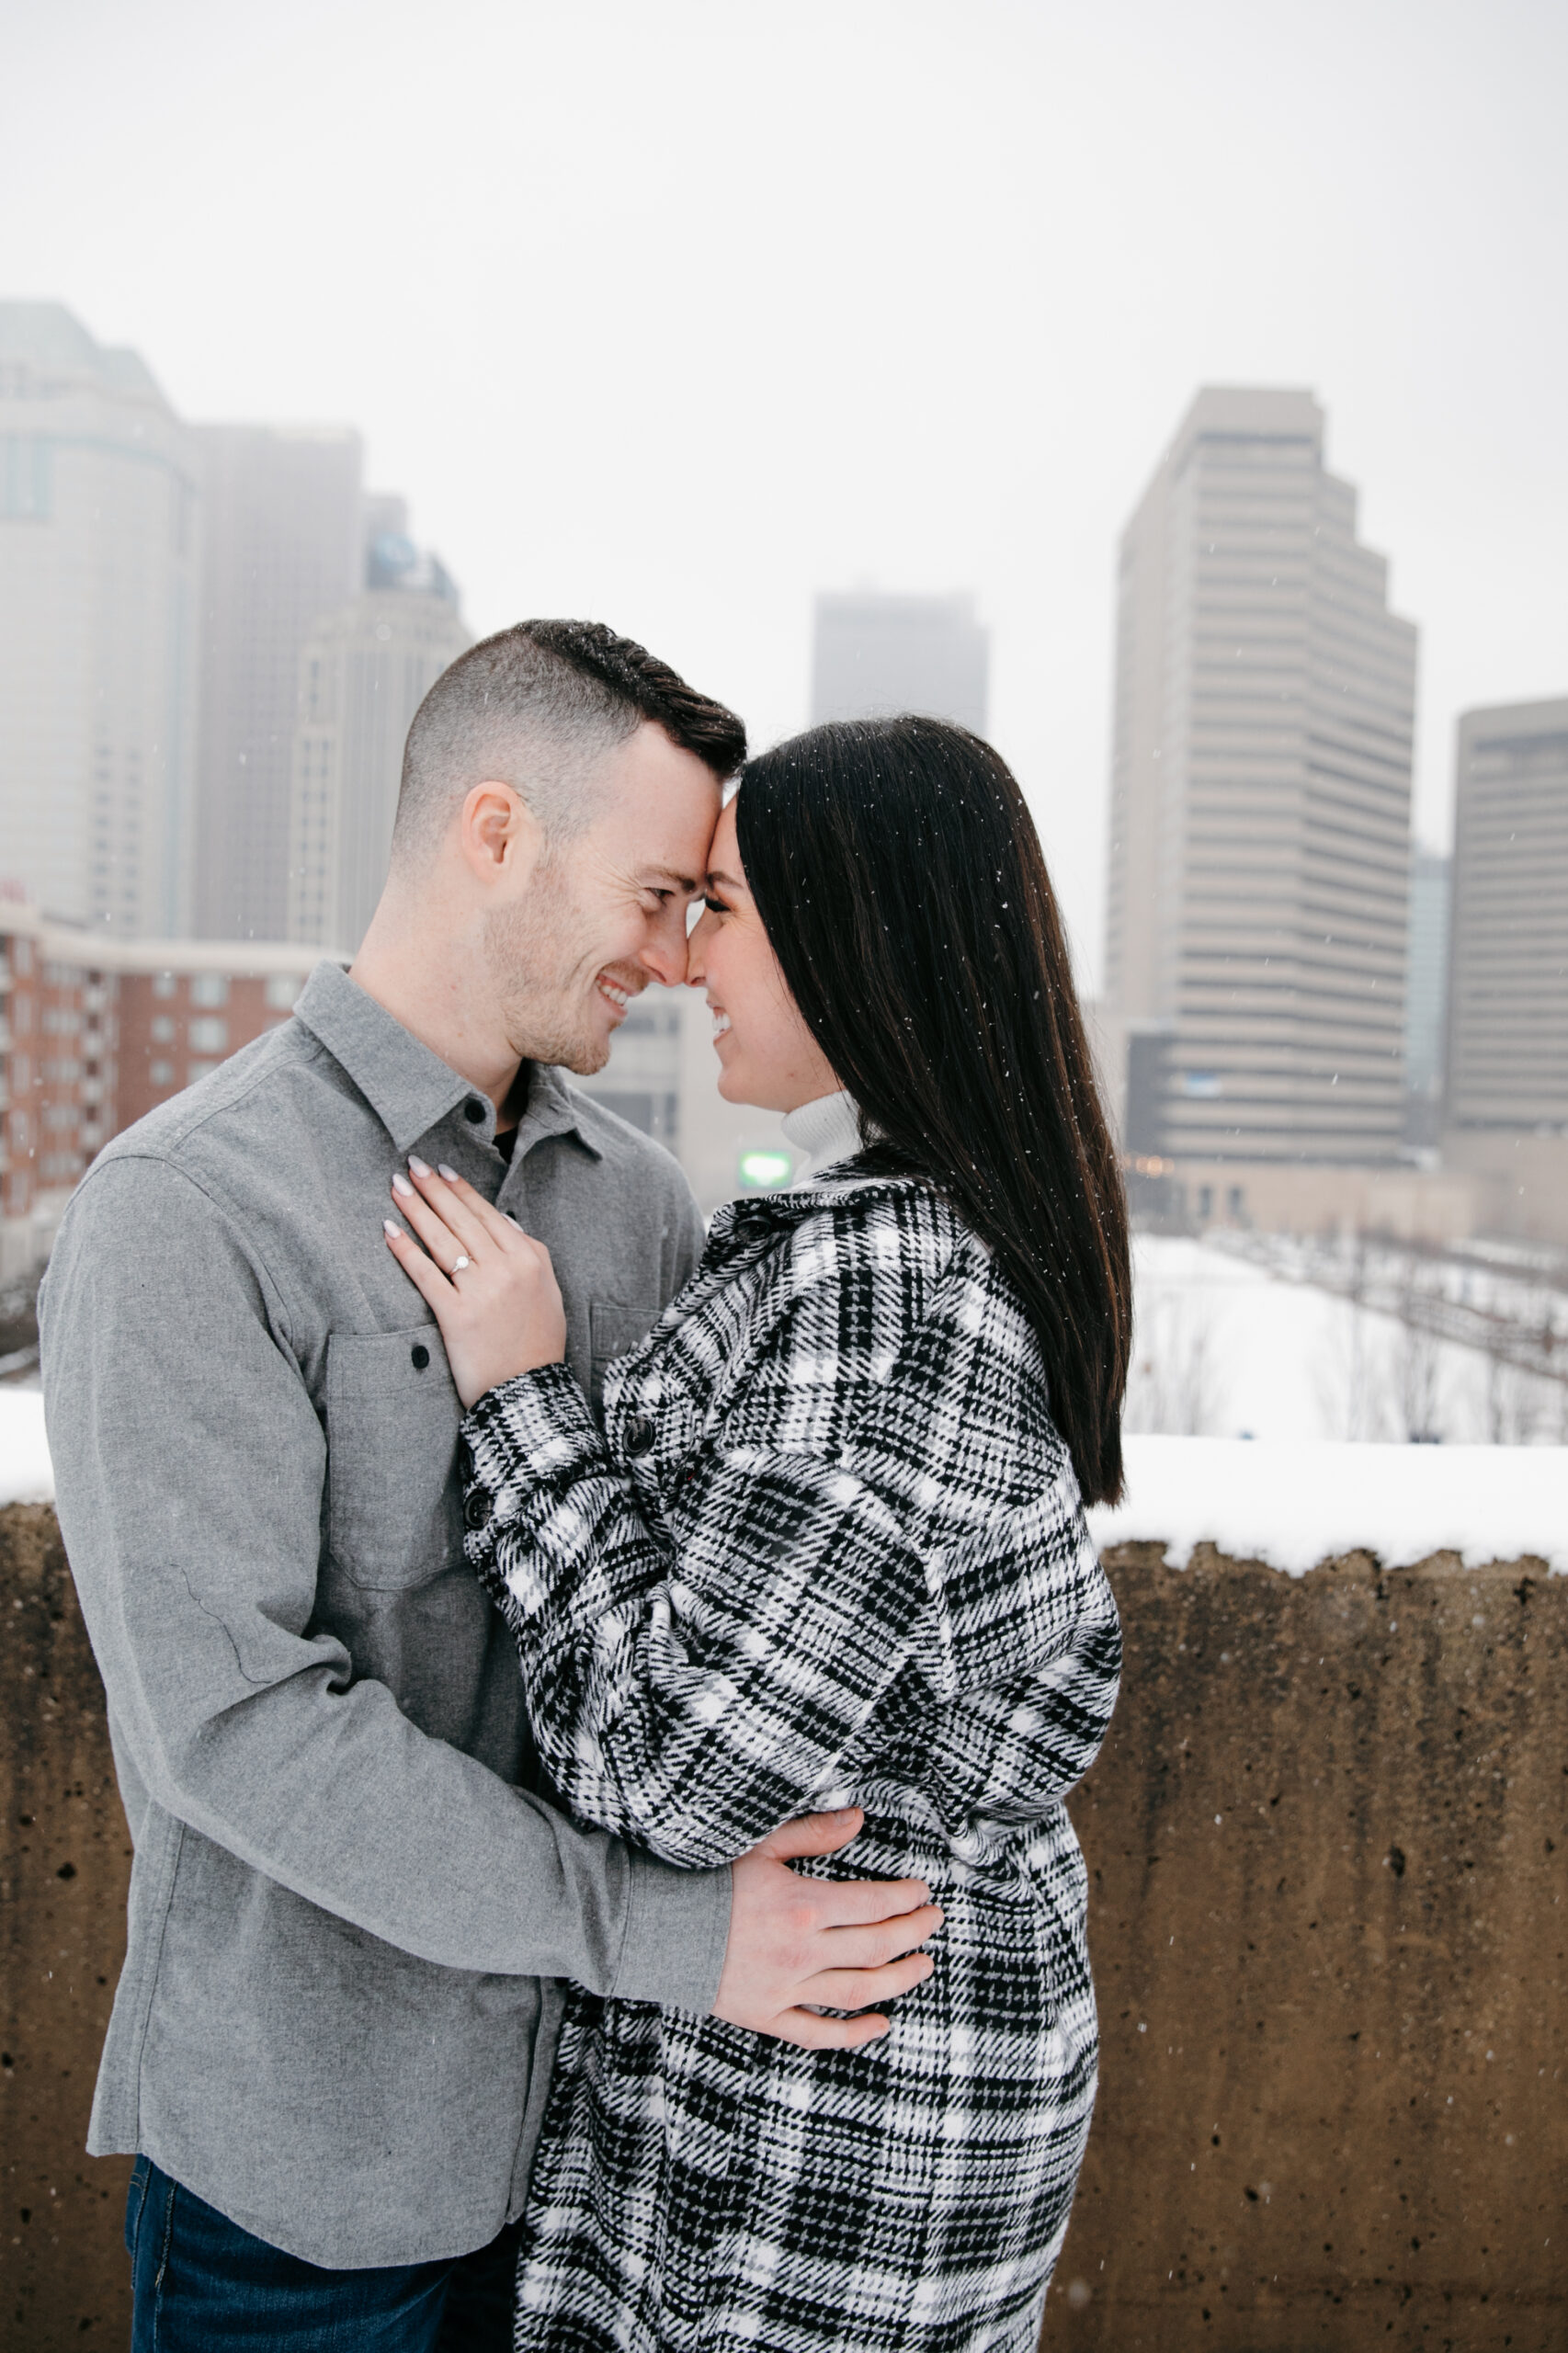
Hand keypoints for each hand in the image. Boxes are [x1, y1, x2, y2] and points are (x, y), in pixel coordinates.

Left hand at [383, 1157, 566, 1408]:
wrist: (529, 1390)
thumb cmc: (538, 1344)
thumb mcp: (547, 1291)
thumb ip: (528, 1253)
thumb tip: (503, 1221)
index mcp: (530, 1258)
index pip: (488, 1213)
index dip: (461, 1189)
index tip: (441, 1169)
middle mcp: (506, 1268)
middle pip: (461, 1219)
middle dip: (433, 1188)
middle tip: (411, 1164)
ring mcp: (481, 1291)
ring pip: (442, 1239)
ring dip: (417, 1208)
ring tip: (397, 1186)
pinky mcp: (457, 1315)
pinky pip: (426, 1275)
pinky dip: (405, 1250)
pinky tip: (389, 1230)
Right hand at [713, 1808, 943, 2048]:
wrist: (654, 1926)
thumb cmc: (706, 1880)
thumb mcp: (760, 1846)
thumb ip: (813, 1834)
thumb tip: (858, 1817)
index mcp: (803, 1906)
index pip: (874, 1905)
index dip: (905, 1900)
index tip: (922, 1894)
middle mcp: (802, 1952)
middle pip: (876, 1946)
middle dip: (913, 1933)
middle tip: (934, 1922)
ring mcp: (785, 1989)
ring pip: (858, 1992)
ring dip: (899, 1980)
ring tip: (924, 1966)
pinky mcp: (766, 2016)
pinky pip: (817, 2034)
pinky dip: (853, 2035)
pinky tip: (880, 2024)